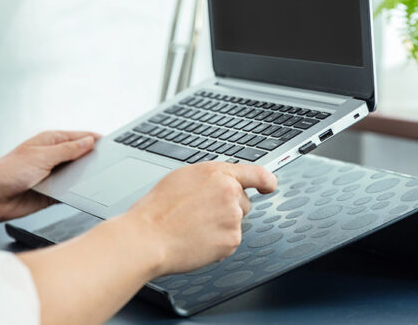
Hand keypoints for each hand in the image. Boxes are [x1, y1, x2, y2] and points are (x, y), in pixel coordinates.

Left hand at [0, 130, 100, 221]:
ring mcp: (54, 175)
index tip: (112, 145)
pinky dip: (78, 192)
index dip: (96, 140)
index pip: (81, 137)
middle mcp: (54, 157)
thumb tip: (89, 141)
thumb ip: (68, 150)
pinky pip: (72, 191)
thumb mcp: (43, 156)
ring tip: (98, 179)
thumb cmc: (7, 172)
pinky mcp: (54, 192)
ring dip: (85, 178)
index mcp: (51, 141)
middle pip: (82, 156)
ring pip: (79, 175)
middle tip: (109, 164)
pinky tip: (85, 193)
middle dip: (94, 160)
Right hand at [17, 161, 276, 324]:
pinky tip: (197, 240)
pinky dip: (217, 243)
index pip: (255, 172)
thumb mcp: (183, 178)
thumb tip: (223, 180)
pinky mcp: (231, 240)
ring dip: (222, 226)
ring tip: (194, 228)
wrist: (146, 238)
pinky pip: (230, 241)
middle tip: (201, 215)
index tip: (270, 185)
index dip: (266, 180)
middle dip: (229, 208)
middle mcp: (230, 192)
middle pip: (244, 202)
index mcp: (217, 172)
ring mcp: (232, 217)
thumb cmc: (157, 210)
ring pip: (236, 222)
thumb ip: (210, 177)